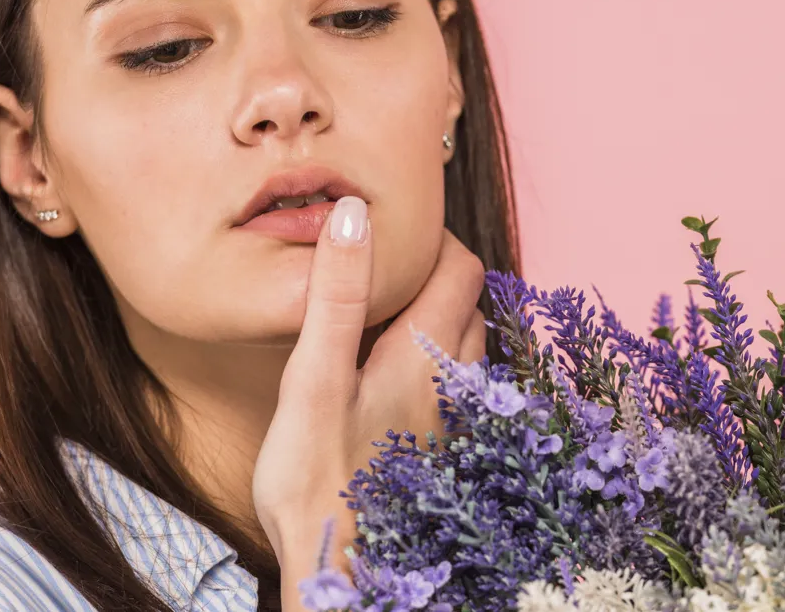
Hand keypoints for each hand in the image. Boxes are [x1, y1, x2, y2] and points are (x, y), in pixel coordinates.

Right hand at [251, 196, 487, 582]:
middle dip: (439, 272)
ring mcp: (451, 418)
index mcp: (425, 354)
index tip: (396, 230)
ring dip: (441, 316)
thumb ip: (336, 295)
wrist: (336, 570)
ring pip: (467, 345)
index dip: (435, 238)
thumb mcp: (314, 378)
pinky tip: (392, 374)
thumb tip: (356, 214)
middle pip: (469, 302)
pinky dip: (435, 359)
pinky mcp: (440, 448)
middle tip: (390, 265)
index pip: (461, 267)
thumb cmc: (317, 479)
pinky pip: (454, 383)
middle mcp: (452, 382)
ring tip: (390, 312)